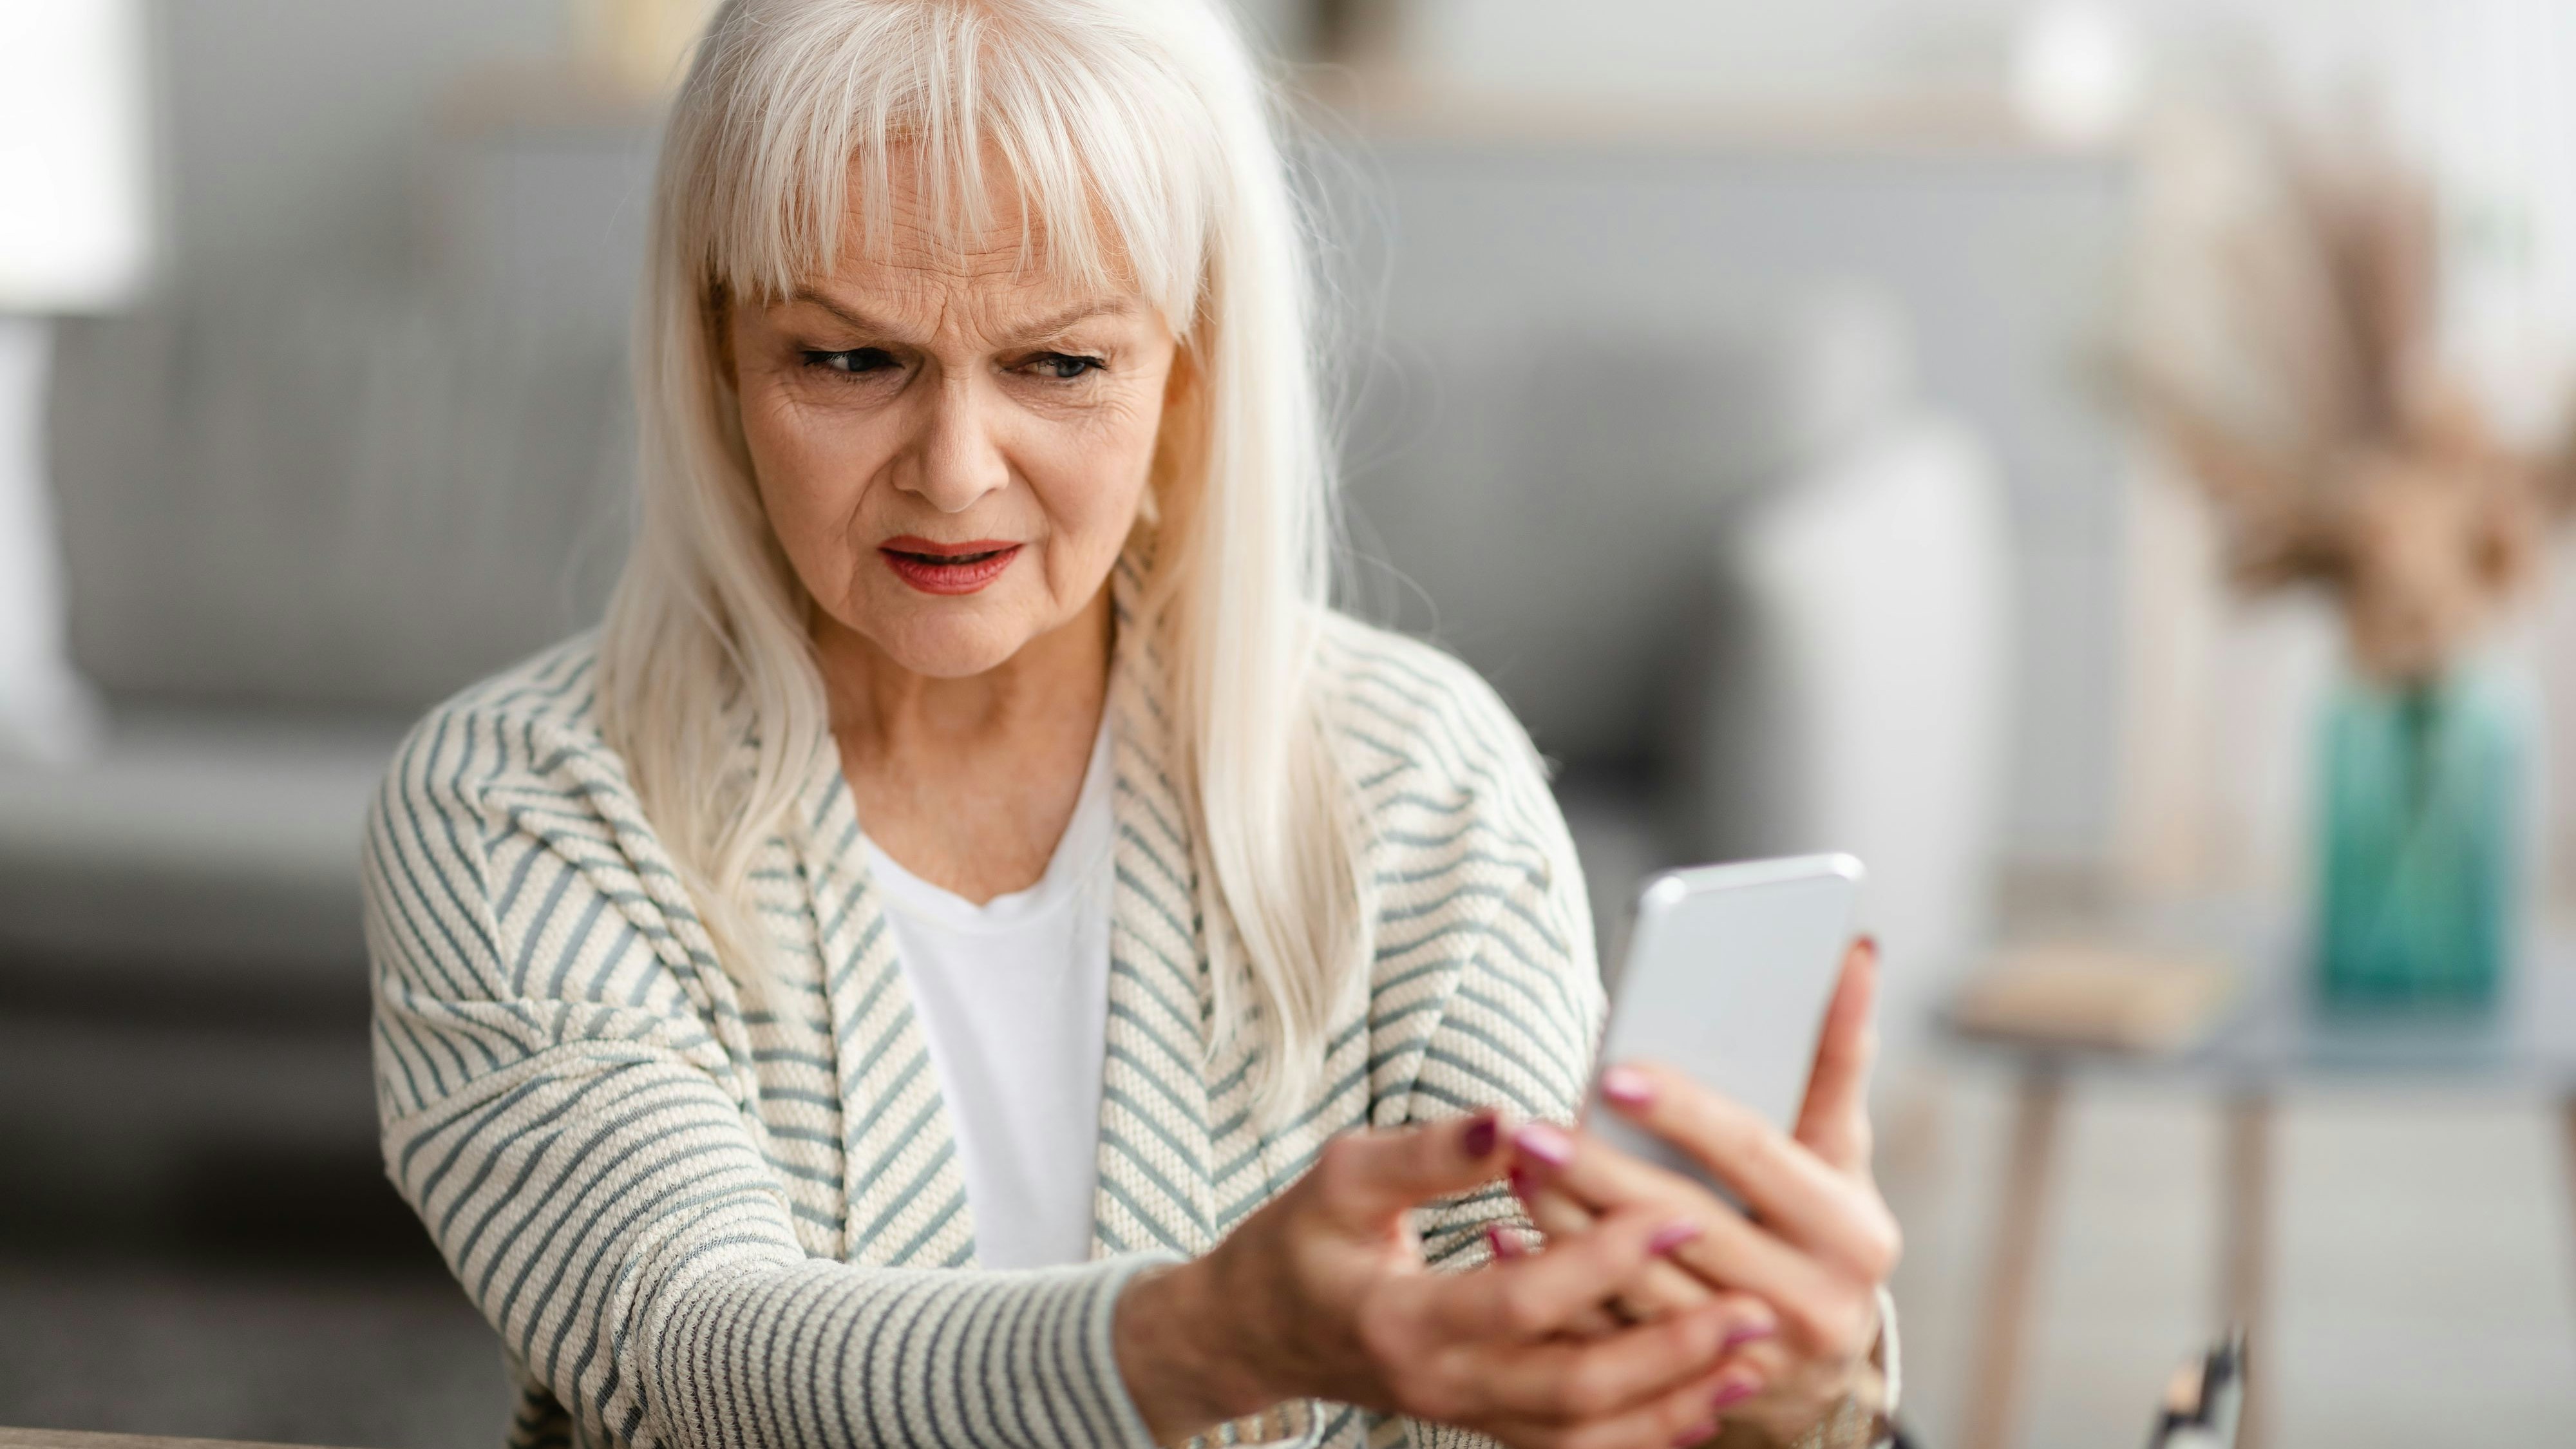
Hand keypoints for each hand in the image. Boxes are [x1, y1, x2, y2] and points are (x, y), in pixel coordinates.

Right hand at [1115, 1109, 1783, 1447]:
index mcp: (1401, 1321)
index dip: (1602, 1261)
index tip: (1675, 1217)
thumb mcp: (1343, 1176)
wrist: (1256, 1328)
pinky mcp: (1487, 1421)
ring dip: (1676, 1404)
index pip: (1521, 1302)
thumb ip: (1428, 1154)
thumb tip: (1510, 1118)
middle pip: (1573, 1389)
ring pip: (1586, 1435)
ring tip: (1753, 1364)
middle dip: (1671, 1351)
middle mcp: (1439, 1386)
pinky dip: (1646, 1432)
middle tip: (1754, 1308)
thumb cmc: (1298, 1240)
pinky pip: (1577, 1446)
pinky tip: (1706, 1401)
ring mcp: (1465, 1413)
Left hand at [1509, 938, 1899, 1442]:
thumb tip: (1854, 949)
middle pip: (1683, 1224)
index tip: (1613, 1072)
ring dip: (1565, 1228)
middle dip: (1599, 1173)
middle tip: (1529, 1128)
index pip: (1755, 1154)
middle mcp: (1815, 1306)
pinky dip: (1554, 1291)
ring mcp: (1752, 1363)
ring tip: (1516, 1168)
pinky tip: (1505, 1242)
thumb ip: (1838, 1055)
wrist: (1820, 1353)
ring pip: (1636, 1289)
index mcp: (1853, 1234)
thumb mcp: (1839, 1147)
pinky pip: (1606, 1342)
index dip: (1685, 1112)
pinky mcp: (1694, 1396)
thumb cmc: (1820, 1219)